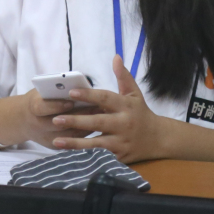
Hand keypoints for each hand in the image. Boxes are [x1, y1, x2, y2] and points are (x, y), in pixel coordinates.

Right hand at [17, 89, 97, 148]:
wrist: (25, 121)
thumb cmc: (40, 99)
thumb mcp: (43, 91)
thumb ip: (57, 90)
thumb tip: (79, 86)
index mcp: (33, 107)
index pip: (42, 107)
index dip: (56, 106)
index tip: (71, 102)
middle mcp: (38, 125)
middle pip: (57, 123)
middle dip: (78, 115)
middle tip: (96, 107)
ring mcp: (46, 138)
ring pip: (67, 134)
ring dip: (85, 125)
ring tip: (100, 115)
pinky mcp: (53, 146)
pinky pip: (71, 141)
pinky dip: (84, 133)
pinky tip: (96, 125)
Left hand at [50, 55, 166, 162]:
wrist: (158, 139)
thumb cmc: (141, 113)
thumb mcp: (135, 94)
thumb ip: (124, 76)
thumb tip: (115, 57)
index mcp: (126, 105)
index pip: (105, 98)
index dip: (88, 95)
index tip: (71, 92)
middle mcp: (124, 123)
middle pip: (98, 122)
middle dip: (76, 121)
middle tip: (56, 119)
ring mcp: (121, 141)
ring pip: (96, 143)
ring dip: (75, 143)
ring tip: (57, 140)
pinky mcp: (119, 156)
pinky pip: (99, 155)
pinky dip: (85, 155)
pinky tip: (69, 154)